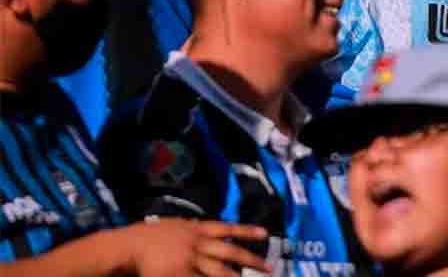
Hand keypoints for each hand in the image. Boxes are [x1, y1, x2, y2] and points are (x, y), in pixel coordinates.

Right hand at [129, 218, 269, 276]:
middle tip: (269, 267)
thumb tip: (200, 226)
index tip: (265, 234)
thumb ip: (190, 228)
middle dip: (251, 261)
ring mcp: (190, 262)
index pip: (227, 229)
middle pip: (230, 254)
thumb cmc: (148, 235)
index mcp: (197, 230)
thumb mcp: (174, 225)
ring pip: (218, 272)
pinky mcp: (179, 276)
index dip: (247, 232)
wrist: (128, 246)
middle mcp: (198, 245)